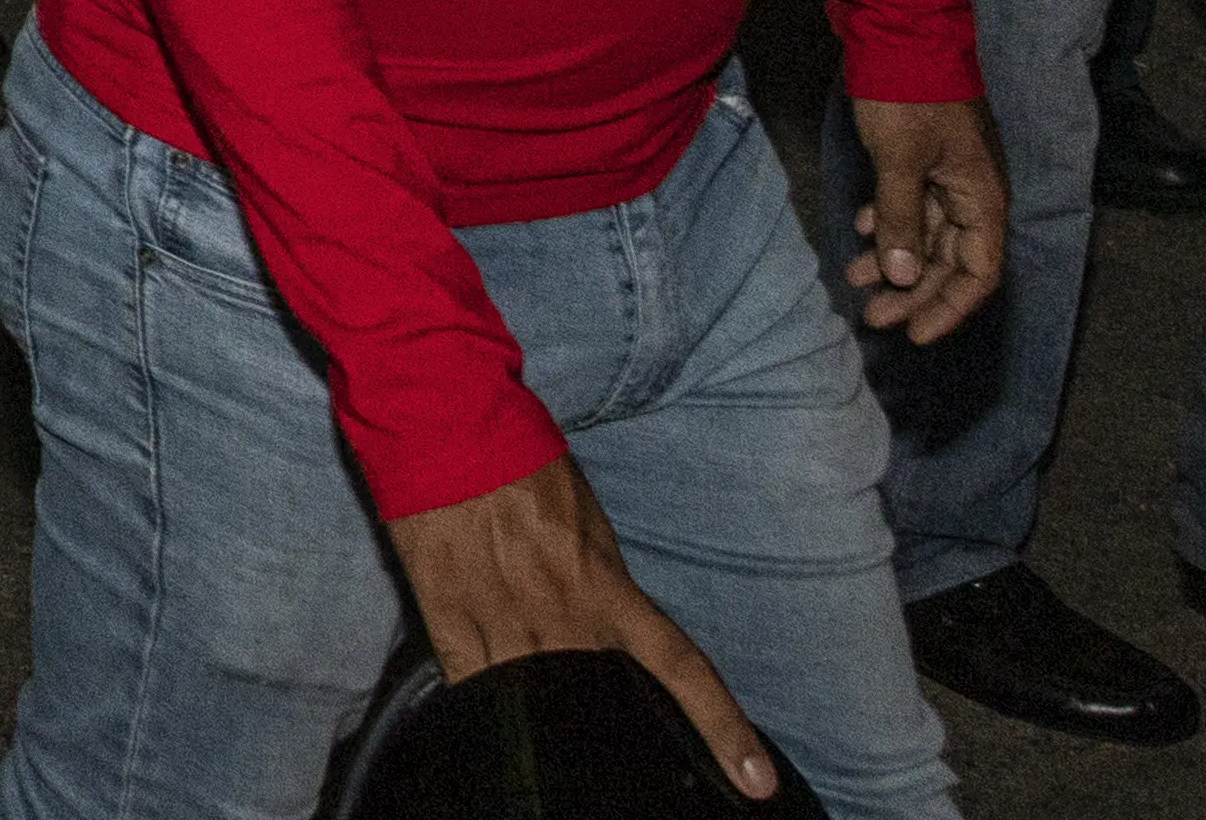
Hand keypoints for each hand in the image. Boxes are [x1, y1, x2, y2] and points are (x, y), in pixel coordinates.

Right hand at [388, 457, 776, 799]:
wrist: (451, 424)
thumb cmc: (524, 459)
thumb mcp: (587, 521)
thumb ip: (601, 579)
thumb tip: (606, 618)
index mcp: (608, 589)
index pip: (679, 669)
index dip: (723, 729)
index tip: (756, 780)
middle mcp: (562, 617)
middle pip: (596, 702)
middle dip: (607, 731)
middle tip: (616, 759)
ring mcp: (503, 622)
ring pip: (530, 704)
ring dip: (539, 719)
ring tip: (544, 741)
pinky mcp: (449, 616)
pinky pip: (469, 685)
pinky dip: (479, 704)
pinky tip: (484, 721)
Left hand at [847, 97, 1007, 344]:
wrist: (896, 29)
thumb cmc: (906, 95)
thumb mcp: (900, 161)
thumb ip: (902, 219)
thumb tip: (904, 279)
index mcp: (981, 197)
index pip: (978, 272)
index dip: (951, 308)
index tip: (916, 335)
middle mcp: (972, 191)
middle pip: (950, 259)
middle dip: (913, 291)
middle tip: (873, 316)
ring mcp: (947, 173)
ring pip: (926, 233)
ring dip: (895, 259)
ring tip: (855, 279)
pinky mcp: (922, 156)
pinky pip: (911, 204)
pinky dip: (888, 222)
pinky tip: (861, 231)